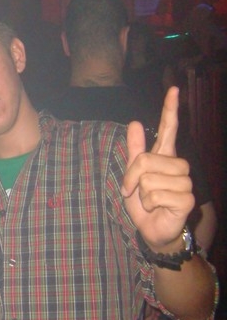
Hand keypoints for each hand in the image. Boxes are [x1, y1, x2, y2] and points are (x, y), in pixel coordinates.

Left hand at [121, 87, 193, 250]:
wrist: (153, 230)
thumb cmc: (144, 202)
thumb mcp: (133, 175)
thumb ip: (135, 151)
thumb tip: (136, 122)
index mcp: (165, 157)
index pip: (169, 129)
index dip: (170, 109)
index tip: (173, 89)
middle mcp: (178, 166)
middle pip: (145, 159)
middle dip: (132, 177)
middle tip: (136, 190)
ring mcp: (185, 182)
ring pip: (149, 178)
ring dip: (142, 194)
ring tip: (150, 201)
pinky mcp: (187, 199)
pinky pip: (155, 194)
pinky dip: (149, 205)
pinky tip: (158, 209)